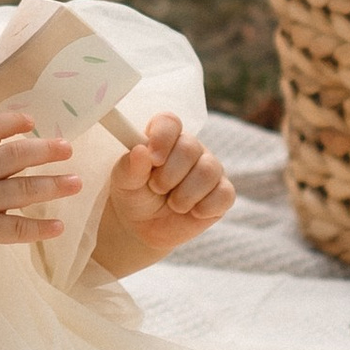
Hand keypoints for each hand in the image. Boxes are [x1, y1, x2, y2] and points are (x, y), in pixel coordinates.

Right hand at [0, 107, 78, 265]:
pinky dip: (39, 228)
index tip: (31, 120)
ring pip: (24, 190)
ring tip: (76, 182)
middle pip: (16, 156)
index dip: (12, 122)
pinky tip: (58, 226)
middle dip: (45, 151)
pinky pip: (16, 229)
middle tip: (68, 148)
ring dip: (53, 186)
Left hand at [100, 115, 233, 264]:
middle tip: (157, 188)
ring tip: (172, 204)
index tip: (153, 160)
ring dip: (185, 194)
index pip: (169, 122)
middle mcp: (191, 148)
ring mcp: (209, 169)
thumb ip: (130, 166)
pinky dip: (205, 207)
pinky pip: (224, 194)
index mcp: (165, 137)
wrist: (144, 227)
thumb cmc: (135, 195)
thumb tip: (140, 150)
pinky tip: (191, 212)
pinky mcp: (222, 193)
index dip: (162, 138)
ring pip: (209, 171)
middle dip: (169, 175)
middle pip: (190, 148)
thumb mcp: (124, 182)